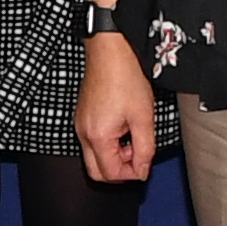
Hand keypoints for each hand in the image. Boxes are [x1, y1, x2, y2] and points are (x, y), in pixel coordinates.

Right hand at [76, 30, 155, 182]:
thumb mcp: (144, 117)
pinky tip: (123, 128)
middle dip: (119, 170)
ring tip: (132, 137)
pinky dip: (108, 143)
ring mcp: (80, 125)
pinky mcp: (82, 117)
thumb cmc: (125, 77)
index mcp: (98, 136)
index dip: (132, 174)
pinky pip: (92, 142)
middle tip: (137, 156)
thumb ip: (145, 149)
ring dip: (114, 156)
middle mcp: (84, 133)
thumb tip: (143, 170)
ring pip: (94, 157)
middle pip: (96, 172)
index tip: (145, 164)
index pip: (111, 173)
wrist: (110, 52)